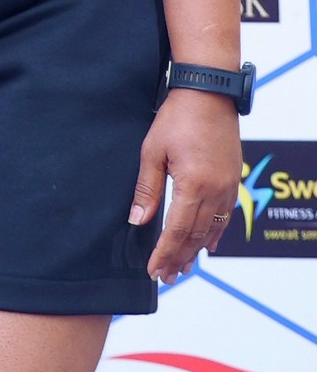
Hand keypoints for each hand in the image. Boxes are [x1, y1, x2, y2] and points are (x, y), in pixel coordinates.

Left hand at [132, 89, 242, 284]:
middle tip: (166, 277)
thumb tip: (138, 221)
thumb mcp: (152, 152)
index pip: (176, 230)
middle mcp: (216, 190)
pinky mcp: (234, 179)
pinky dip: (215, 233)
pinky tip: (207, 245)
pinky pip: (225, 214)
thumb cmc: (176, 119)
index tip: (153, 271)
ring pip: (212, 228)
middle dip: (179, 258)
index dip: (164, 253)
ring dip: (196, 250)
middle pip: (195, 235)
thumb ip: (147, 190)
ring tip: (183, 268)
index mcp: (193, 185)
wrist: (208, 95)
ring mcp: (228, 186)